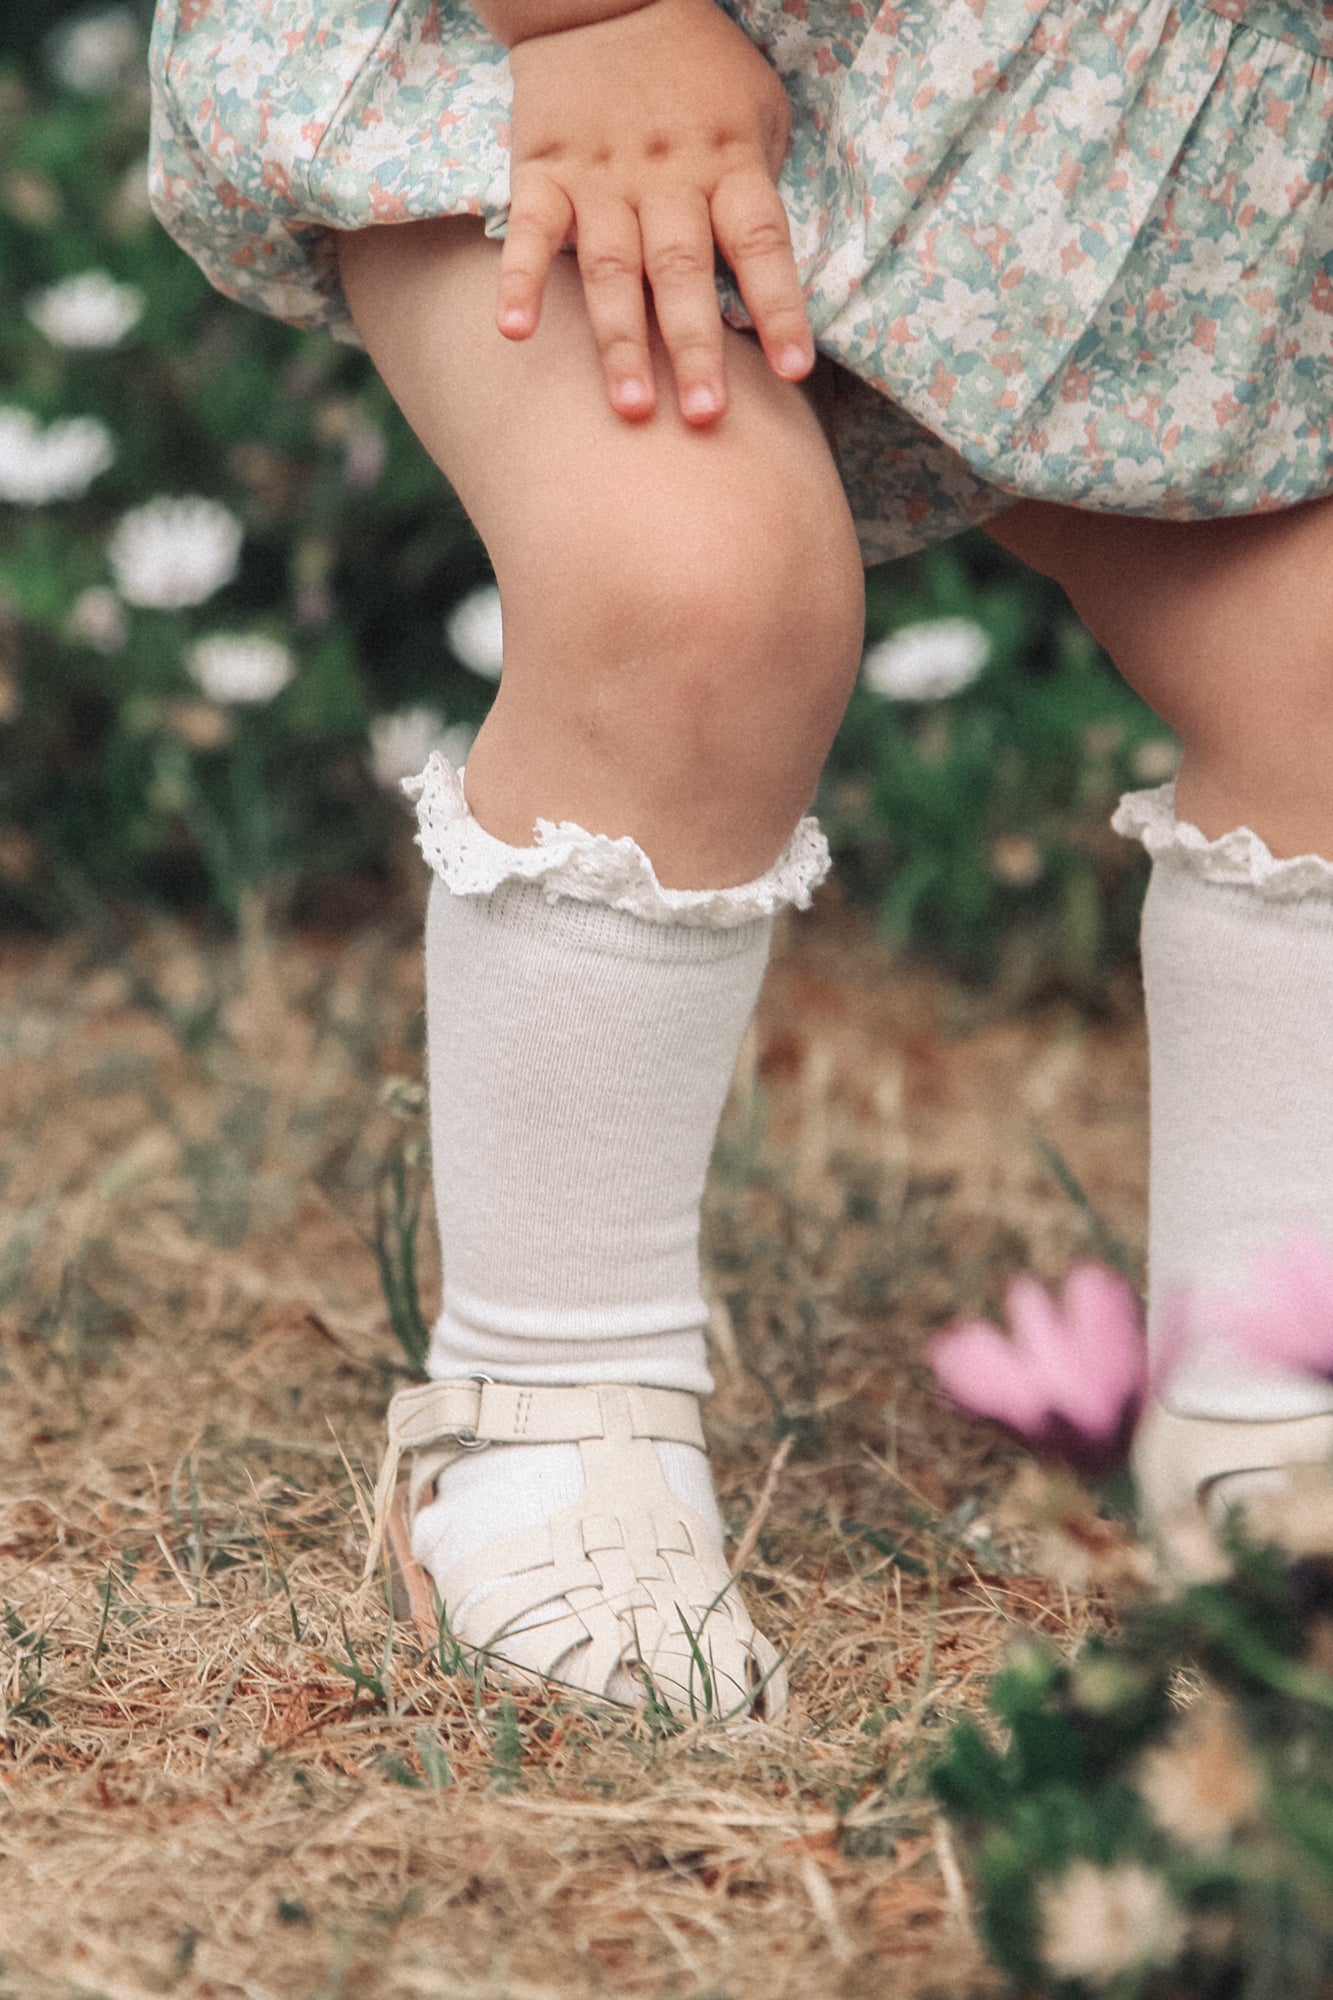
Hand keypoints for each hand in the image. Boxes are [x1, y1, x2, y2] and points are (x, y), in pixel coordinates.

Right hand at [497, 0, 812, 425]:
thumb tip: (760, 282)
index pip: (762, 245)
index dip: (780, 309)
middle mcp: (668, 178)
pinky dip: (519, 280)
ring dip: (620, 342)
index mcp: (730, 161)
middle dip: (695, 349)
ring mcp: (601, 178)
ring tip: (630, 410)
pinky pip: (529, 232)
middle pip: (684, 273)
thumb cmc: (697, 70)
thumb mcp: (755, 110)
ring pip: (612, 270)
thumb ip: (758, 190)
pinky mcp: (543, 171)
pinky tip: (513, 332)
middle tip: (705, 418)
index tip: (794, 371)